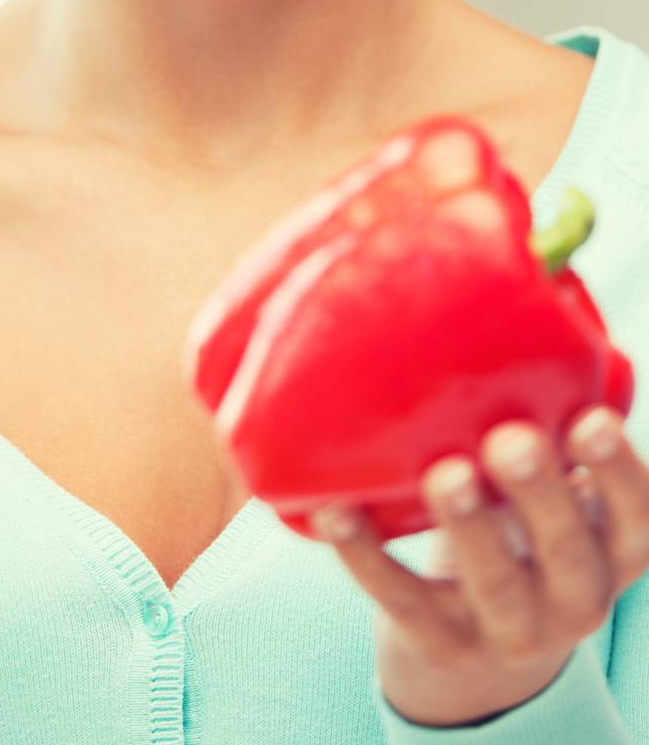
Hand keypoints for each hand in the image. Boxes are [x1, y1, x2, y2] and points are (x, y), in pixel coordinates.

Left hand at [309, 405, 648, 727]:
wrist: (479, 650)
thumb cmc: (523, 529)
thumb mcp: (557, 494)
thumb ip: (553, 431)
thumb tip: (536, 305)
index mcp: (612, 551)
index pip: (636, 519)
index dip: (618, 474)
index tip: (591, 420)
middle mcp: (575, 600)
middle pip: (567, 553)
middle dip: (539, 494)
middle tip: (512, 439)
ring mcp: (509, 631)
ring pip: (494, 584)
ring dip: (469, 527)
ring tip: (445, 473)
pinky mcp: (441, 643)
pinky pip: (402, 599)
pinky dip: (365, 556)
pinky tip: (336, 509)